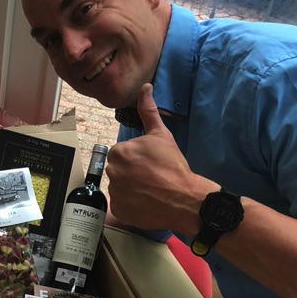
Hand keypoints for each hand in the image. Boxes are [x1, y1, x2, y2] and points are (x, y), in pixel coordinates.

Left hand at [105, 84, 215, 234]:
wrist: (184, 198)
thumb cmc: (173, 166)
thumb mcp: (162, 135)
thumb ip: (149, 111)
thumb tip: (145, 87)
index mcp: (119, 152)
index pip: (122, 155)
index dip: (137, 160)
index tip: (150, 165)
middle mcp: (112, 172)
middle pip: (119, 171)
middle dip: (132, 174)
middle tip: (152, 178)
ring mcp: (114, 193)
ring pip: (120, 188)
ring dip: (131, 189)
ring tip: (150, 191)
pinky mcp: (119, 210)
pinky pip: (121, 205)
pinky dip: (131, 205)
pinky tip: (146, 202)